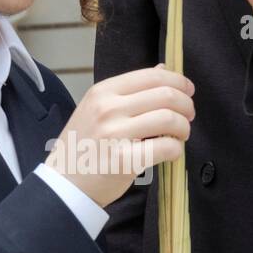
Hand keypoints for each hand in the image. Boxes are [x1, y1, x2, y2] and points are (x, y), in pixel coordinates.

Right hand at [46, 65, 194, 208]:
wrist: (64, 184)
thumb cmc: (82, 147)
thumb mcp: (97, 109)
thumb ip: (129, 90)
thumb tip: (162, 68)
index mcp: (103, 92)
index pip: (151, 76)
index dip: (178, 81)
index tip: (188, 91)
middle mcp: (108, 108)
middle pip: (166, 95)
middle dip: (186, 105)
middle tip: (188, 117)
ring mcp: (115, 133)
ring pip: (170, 119)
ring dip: (184, 128)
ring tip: (180, 136)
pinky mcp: (125, 159)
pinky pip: (166, 147)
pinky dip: (176, 150)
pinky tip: (170, 152)